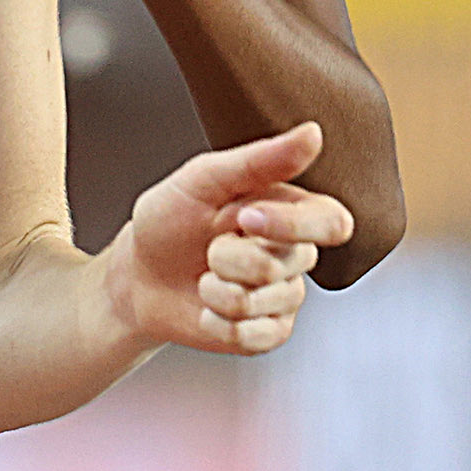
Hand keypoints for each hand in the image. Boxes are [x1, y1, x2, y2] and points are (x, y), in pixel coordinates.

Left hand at [102, 123, 352, 356]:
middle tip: (208, 247)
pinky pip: (252, 336)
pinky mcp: (267, 333)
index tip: (244, 218)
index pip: (332, 223)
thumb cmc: (171, 220)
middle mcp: (295, 255)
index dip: (292, 225)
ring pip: (261, 302)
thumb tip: (313, 134)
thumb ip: (259, 160)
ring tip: (205, 275)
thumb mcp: (203, 180)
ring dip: (216, 290)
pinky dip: (217, 322)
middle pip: (282, 264)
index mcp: (292, 211)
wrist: (138, 275)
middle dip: (228, 257)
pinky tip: (207, 307)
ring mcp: (284, 297)